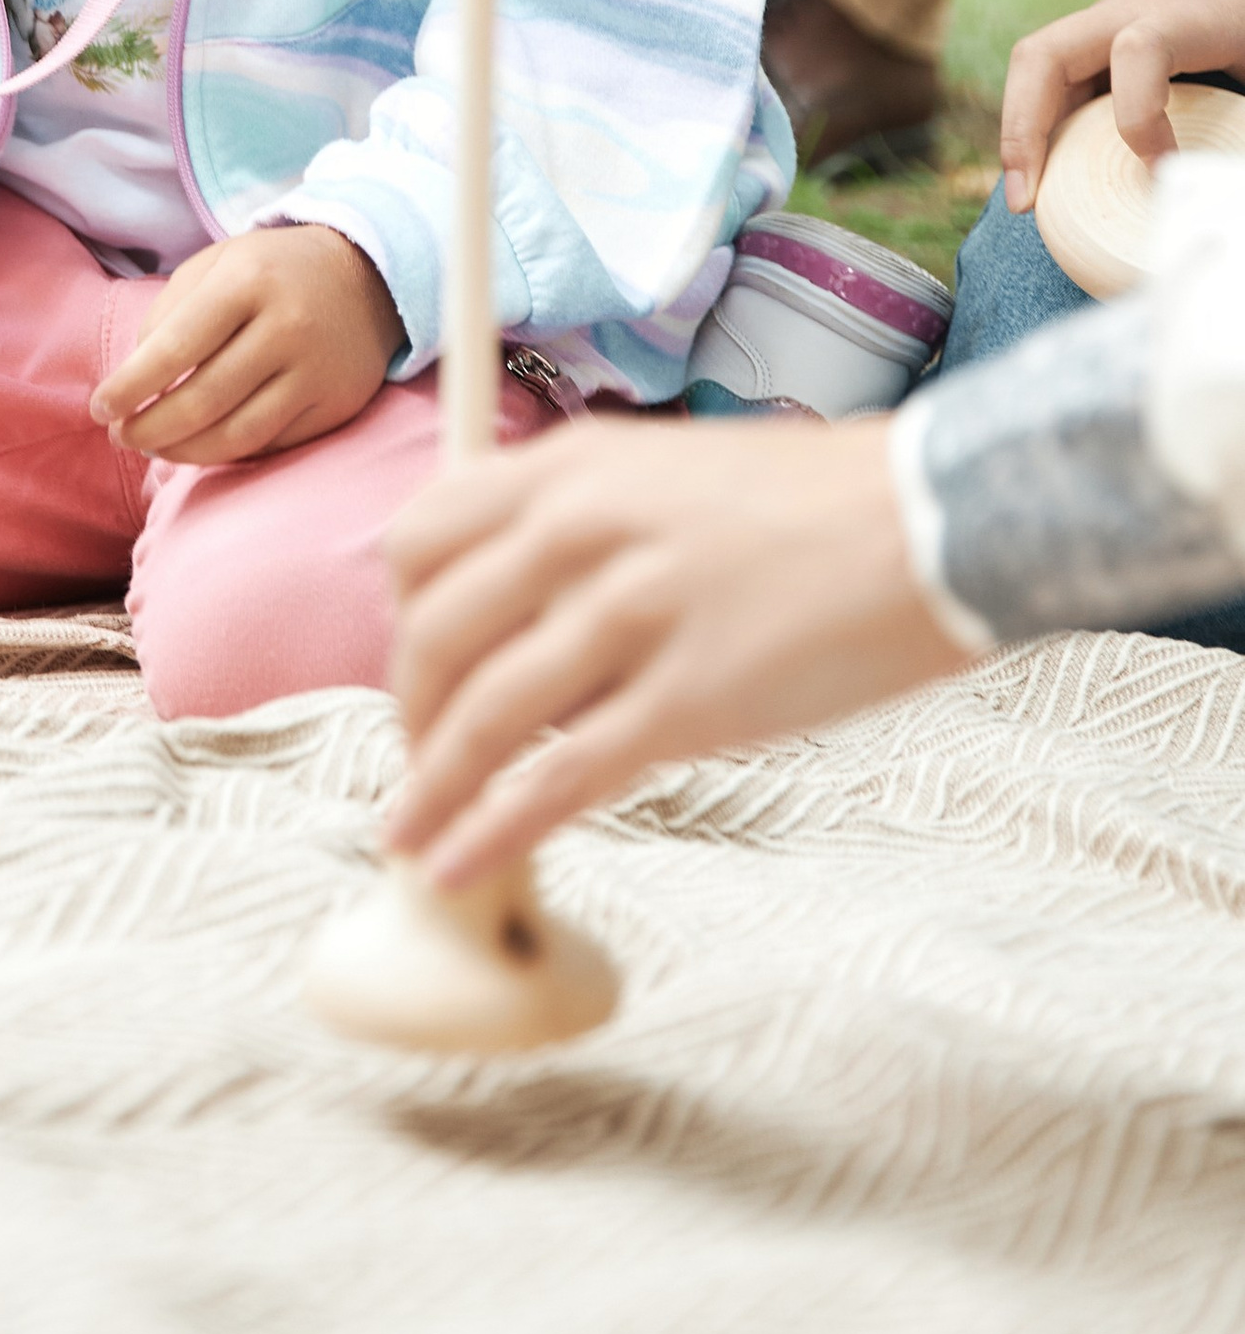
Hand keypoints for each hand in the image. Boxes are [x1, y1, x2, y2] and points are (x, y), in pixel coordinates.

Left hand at [91, 224, 398, 464]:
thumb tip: (134, 380)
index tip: (100, 408)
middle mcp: (288, 327)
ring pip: (236, 435)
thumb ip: (169, 313)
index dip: (129, 386)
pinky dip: (227, 452)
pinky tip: (201, 445)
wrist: (367, 274)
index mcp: (247, 282)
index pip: (174, 349)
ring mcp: (317, 371)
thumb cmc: (271, 271)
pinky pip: (271, 444)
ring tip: (152, 445)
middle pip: (202, 401)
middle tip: (120, 435)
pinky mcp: (337, 405)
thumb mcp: (216, 266)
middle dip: (149, 427)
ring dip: (182, 451)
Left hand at [381, 416, 971, 888]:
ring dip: (432, 788)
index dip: (400, 616)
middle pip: (435, 636)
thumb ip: (581, 528)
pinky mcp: (687, 704)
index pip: (421, 540)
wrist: (934, 519)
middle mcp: (581, 532)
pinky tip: (458, 867)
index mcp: (571, 467)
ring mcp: (631, 619)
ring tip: (405, 836)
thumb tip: (516, 621)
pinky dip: (492, 833)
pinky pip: (557, 783)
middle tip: (418, 759)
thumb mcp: (666, 473)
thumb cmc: (814, 502)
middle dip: (411, 712)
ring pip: (484, 717)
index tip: (412, 667)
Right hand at [1000, 0, 1244, 211]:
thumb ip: (1243, 114)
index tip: (1161, 172)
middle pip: (1042, 55)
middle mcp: (1122, 15)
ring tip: (1021, 198)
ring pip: (1032, 68)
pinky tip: (1044, 176)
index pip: (1138, 50)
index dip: (1140, 119)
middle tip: (1022, 199)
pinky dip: (1037, 129)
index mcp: (1177, 17)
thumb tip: (1224, 186)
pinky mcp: (1091, 46)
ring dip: (1017, 133)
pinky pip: (1048, 84)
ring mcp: (1098, 28)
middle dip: (1022, 129)